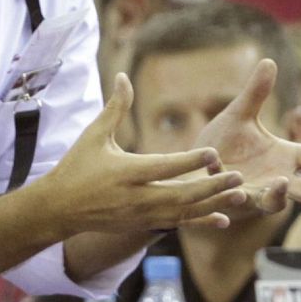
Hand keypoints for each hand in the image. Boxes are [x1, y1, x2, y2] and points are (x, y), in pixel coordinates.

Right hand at [40, 72, 248, 234]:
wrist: (60, 209)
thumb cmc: (76, 167)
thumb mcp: (93, 135)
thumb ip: (115, 108)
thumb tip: (124, 76)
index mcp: (126, 173)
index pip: (163, 167)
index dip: (190, 161)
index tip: (215, 152)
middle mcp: (136, 197)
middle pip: (181, 194)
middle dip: (212, 187)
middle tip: (239, 176)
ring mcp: (142, 214)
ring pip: (184, 212)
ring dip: (213, 204)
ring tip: (240, 194)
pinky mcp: (144, 225)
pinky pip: (178, 223)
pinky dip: (201, 221)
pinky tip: (223, 219)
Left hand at [195, 59, 300, 217]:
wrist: (194, 166)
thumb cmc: (224, 142)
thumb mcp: (239, 115)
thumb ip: (255, 93)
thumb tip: (269, 61)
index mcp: (287, 157)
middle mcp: (278, 180)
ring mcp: (257, 194)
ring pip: (276, 204)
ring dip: (279, 195)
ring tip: (280, 182)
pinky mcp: (234, 203)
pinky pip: (239, 203)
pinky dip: (238, 197)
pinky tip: (237, 192)